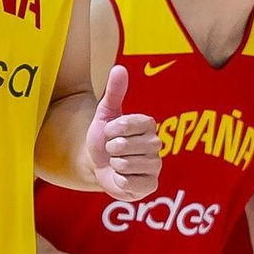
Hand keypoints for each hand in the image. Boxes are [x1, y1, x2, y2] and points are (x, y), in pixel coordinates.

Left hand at [86, 65, 159, 200]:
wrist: (97, 165)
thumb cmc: (104, 139)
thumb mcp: (105, 114)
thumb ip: (114, 92)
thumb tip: (119, 68)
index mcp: (148, 125)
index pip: (128, 124)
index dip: (112, 130)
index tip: (110, 132)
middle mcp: (156, 144)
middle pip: (125, 145)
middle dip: (111, 149)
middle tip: (113, 150)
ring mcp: (155, 166)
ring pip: (126, 164)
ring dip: (114, 165)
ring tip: (117, 163)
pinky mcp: (151, 185)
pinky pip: (130, 182)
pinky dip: (119, 180)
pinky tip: (121, 178)